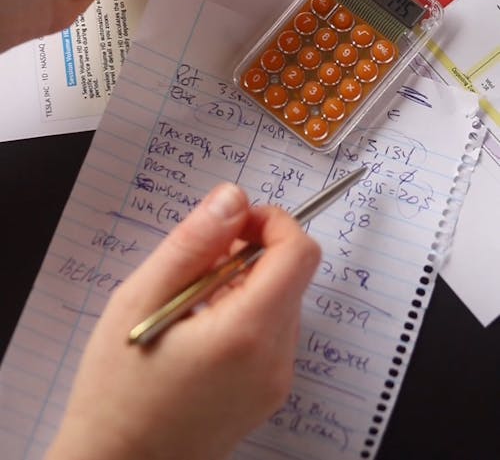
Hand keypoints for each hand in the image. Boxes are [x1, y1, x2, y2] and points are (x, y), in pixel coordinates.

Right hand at [46, 183, 319, 459]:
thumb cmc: (116, 390)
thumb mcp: (141, 299)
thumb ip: (193, 243)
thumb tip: (233, 198)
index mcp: (247, 333)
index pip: (298, 253)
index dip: (271, 222)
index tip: (232, 223)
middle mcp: (274, 361)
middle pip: (292, 276)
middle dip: (252, 251)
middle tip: (198, 262)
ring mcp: (275, 383)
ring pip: (282, 302)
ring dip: (246, 282)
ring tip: (191, 300)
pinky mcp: (267, 395)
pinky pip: (272, 334)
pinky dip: (245, 313)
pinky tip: (199, 326)